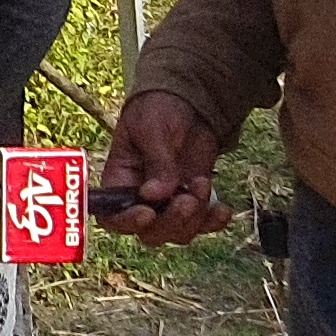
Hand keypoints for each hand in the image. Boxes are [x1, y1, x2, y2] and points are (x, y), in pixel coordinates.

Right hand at [98, 90, 232, 244]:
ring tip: (202, 184)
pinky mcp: (193, 200)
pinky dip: (213, 222)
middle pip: (150, 232)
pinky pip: (202, 224)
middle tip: (188, 198)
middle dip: (171, 221)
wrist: (187, 103)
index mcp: (120, 181)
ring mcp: (168, 203)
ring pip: (178, 231)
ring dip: (194, 217)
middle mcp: (141, 199)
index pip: (113, 216)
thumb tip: (155, 194)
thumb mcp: (152, 128)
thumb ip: (156, 161)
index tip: (148, 213)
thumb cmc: (158, 109)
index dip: (127, 222)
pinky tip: (223, 210)